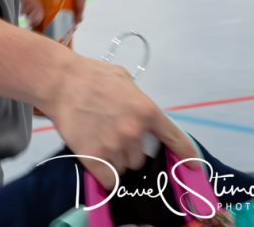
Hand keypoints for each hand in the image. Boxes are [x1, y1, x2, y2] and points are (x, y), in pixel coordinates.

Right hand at [39, 51, 198, 188]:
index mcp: (146, 110)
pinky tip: (95, 154)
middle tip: (112, 132)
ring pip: (124, 167)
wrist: (60, 81)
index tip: (193, 166)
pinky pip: (109, 178)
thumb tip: (145, 117)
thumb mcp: (124, 79)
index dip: (186, 154)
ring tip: (99, 137)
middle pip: (141, 158)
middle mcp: (134, 131)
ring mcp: (115, 146)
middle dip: (130, 149)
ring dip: (115, 159)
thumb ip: (138, 101)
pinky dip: (104, 172)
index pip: (174, 138)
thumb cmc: (91, 75)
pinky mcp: (95, 157)